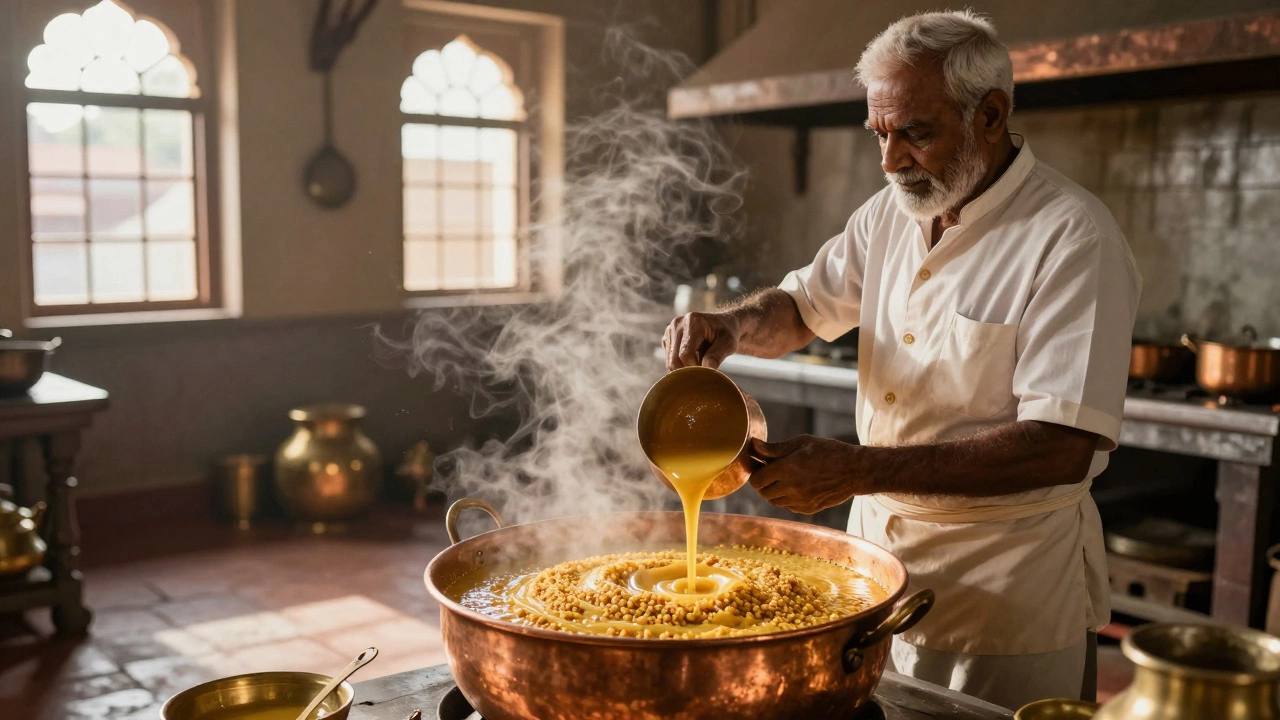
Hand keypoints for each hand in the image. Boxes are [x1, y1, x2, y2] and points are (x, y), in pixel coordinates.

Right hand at [662, 312, 739, 369]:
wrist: (723, 323)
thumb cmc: (727, 333)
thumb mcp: (729, 343)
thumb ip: (717, 355)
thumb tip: (707, 369)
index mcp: (692, 322)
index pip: (685, 355)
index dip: (695, 369)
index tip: (707, 373)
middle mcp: (677, 323)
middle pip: (674, 360)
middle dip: (689, 370)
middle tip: (704, 371)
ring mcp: (670, 330)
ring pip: (670, 362)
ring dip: (685, 367)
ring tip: (701, 361)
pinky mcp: (667, 338)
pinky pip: (669, 359)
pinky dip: (681, 363)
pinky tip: (693, 357)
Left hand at [747, 435, 868, 514]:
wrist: (855, 471)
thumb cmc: (829, 451)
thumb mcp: (802, 443)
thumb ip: (775, 448)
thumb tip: (754, 446)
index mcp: (787, 469)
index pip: (757, 480)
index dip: (756, 473)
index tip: (761, 466)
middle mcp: (791, 488)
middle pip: (763, 492)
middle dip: (763, 482)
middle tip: (771, 472)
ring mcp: (800, 501)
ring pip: (774, 501)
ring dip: (774, 491)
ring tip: (785, 478)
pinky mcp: (808, 509)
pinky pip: (788, 506)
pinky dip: (787, 498)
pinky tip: (796, 486)